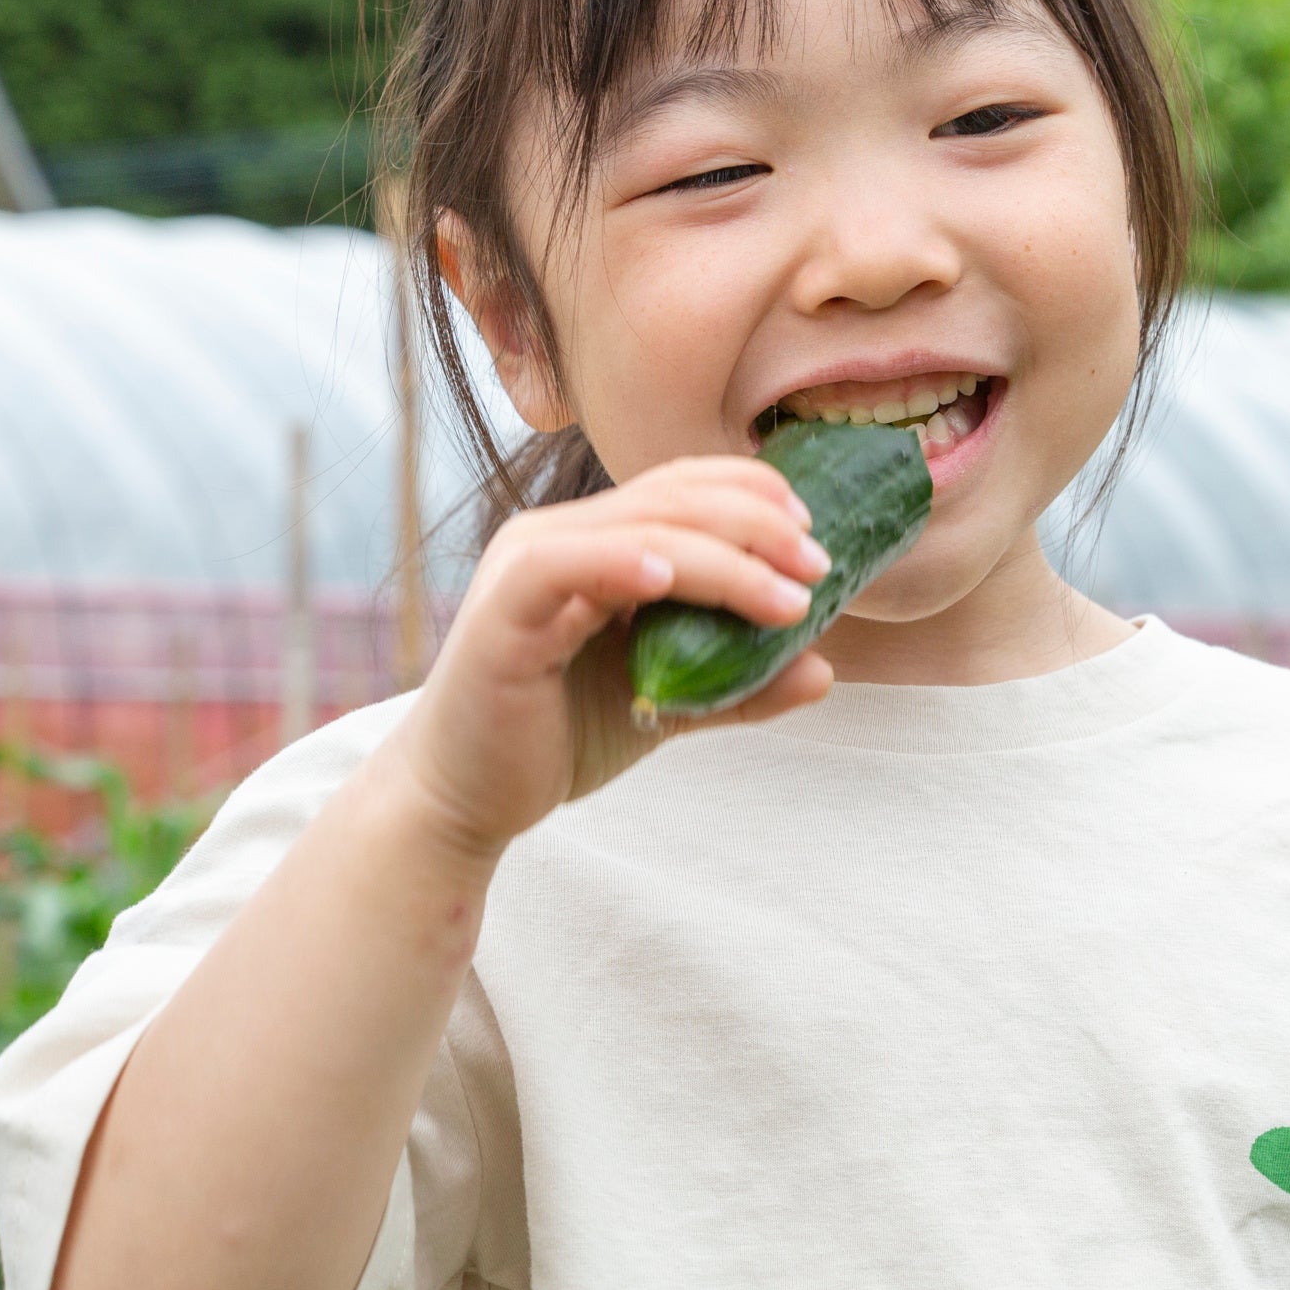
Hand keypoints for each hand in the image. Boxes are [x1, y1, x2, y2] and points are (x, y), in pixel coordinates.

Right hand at [385, 454, 834, 863]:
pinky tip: (672, 579)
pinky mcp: (502, 614)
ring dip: (724, 558)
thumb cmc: (558, 740)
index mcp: (594, 542)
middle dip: (758, 526)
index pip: (680, 488)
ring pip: (639, 530)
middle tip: (821, 563)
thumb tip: (825, 669)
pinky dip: (623, 563)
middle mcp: (559, 537)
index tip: (815, 533)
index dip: (752, 495)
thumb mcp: (668, 703)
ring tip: (787, 597)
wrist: (465, 801)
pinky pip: (565, 567)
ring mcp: (526, 567)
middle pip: (671, 499)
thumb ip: (737, 683)